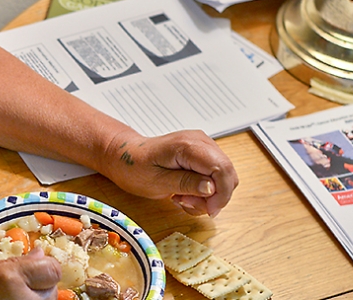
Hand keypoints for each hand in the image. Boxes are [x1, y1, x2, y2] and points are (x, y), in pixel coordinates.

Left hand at [100, 130, 238, 217]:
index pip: (222, 168)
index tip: (209, 210)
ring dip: (207, 196)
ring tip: (182, 198)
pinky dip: (204, 191)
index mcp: (188, 145)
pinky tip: (185, 193)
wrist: (125, 156)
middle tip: (188, 204)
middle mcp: (199, 141)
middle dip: (214, 197)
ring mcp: (202, 146)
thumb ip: (186, 183)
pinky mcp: (201, 154)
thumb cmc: (135, 167)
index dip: (221, 194)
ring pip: (223, 177)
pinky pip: (214, 176)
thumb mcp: (157, 182)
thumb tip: (212, 188)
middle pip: (227, 173)